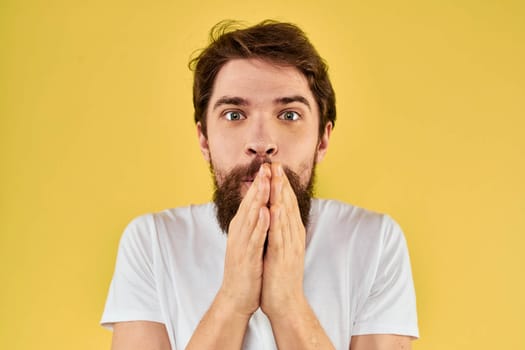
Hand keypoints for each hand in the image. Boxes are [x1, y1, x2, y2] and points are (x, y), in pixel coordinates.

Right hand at [218, 163, 270, 316]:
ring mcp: (241, 245)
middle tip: (266, 166)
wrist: (236, 297)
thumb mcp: (247, 242)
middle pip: (249, 205)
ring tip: (266, 182)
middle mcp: (239, 233)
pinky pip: (254, 238)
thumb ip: (251, 225)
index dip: (259, 184)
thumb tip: (258, 207)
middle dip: (258, 185)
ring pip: (250, 218)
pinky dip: (260, 224)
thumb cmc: (245, 269)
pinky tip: (265, 212)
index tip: (267, 167)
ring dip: (258, 199)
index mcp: (241, 229)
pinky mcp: (246, 258)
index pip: (250, 202)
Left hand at [261, 162, 306, 317]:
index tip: (276, 168)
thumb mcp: (281, 248)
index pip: (287, 204)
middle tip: (277, 163)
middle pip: (288, 205)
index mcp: (292, 233)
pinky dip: (277, 220)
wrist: (286, 303)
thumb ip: (280, 231)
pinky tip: (274, 206)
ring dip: (280, 195)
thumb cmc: (280, 276)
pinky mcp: (282, 257)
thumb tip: (275, 215)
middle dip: (282, 183)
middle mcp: (294, 236)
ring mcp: (289, 246)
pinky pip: (279, 236)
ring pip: (285, 216)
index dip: (282, 185)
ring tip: (277, 177)